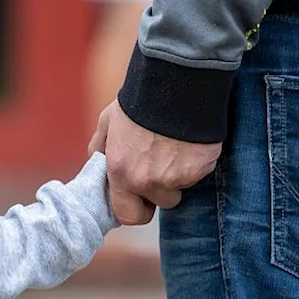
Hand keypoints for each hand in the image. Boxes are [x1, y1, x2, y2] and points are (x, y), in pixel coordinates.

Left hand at [89, 101, 222, 225]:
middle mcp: (146, 180)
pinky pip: (199, 175)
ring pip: (181, 189)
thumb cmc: (139, 101)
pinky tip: (190, 142)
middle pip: (160, 204)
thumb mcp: (108, 121)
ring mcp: (176, 177)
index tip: (142, 197)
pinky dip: (196, 162)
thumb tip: (99, 164)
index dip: (136, 208)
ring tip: (176, 147)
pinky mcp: (200, 169)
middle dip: (162, 192)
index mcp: (121, 172)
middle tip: (163, 167)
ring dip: (180, 175)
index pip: (127, 215)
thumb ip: (101, 148)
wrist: (174, 83)